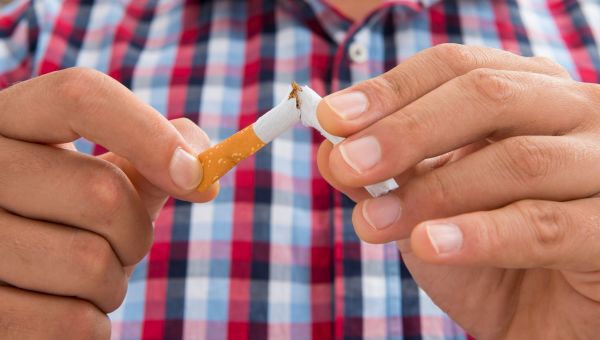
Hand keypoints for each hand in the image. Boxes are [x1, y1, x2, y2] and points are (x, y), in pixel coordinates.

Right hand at [0, 68, 217, 338]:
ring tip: (82, 278)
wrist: (10, 285)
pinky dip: (90, 324)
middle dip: (136, 232)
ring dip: (112, 282)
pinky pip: (73, 323)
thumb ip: (150, 157)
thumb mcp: (100, 178)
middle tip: (120, 244)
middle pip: (103, 191)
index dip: (150, 134)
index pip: (81, 96)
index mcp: (8, 123)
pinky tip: (61, 310)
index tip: (196, 177)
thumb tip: (202, 161)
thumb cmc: (63, 222)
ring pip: (91, 263)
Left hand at [316, 44, 599, 338]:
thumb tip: (330, 148)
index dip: (391, 90)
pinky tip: (430, 244)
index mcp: (527, 94)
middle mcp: (575, 114)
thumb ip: (383, 177)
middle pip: (488, 95)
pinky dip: (480, 234)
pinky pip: (547, 226)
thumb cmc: (486, 254)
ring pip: (517, 160)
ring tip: (372, 224)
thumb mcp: (423, 208)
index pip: (457, 68)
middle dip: (407, 131)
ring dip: (432, 191)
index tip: (332, 119)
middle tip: (348, 163)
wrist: (540, 321)